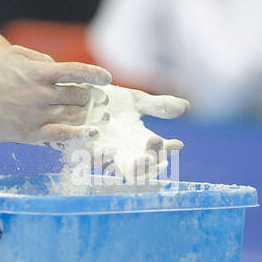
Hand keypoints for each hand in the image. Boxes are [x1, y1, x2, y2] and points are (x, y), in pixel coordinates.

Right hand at [0, 46, 113, 145]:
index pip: (76, 72)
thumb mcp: (13, 54)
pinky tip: (91, 132)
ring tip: (102, 115)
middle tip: (101, 98)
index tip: (106, 78)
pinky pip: (62, 135)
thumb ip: (39, 58)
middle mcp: (42, 95)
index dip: (95, 74)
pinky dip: (80, 134)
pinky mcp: (31, 134)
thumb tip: (57, 66)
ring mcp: (37, 115)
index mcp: (39, 73)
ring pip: (74, 116)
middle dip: (93, 96)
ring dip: (92, 115)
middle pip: (78, 96)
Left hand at [57, 85, 188, 180]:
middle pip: (141, 167)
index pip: (158, 151)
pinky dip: (101, 156)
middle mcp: (124, 150)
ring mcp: (104, 150)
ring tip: (139, 159)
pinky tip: (108, 149)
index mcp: (140, 140)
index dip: (168, 151)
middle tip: (155, 155)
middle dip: (150, 164)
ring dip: (130, 165)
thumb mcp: (135, 101)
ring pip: (119, 168)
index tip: (177, 144)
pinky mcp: (82, 147)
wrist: (75, 94)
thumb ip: (158, 105)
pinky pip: (92, 158)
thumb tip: (186, 106)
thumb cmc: (108, 100)